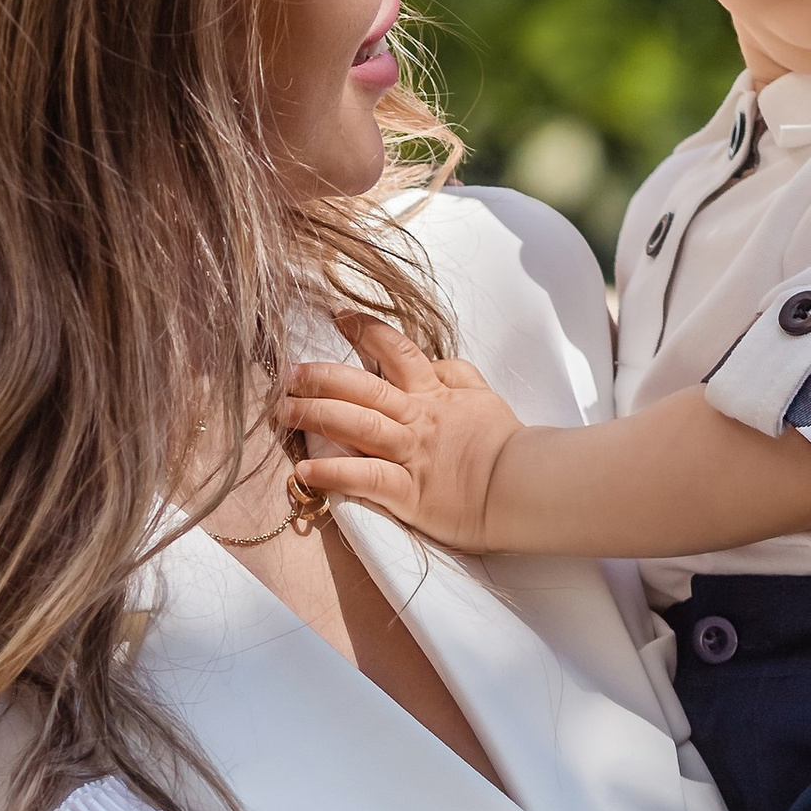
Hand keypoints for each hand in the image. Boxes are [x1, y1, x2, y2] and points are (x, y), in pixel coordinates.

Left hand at [282, 319, 524, 549]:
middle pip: (362, 388)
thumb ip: (454, 375)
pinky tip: (305, 470)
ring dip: (315, 416)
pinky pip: (366, 478)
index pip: (396, 351)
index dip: (364, 330)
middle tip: (289, 374)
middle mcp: (417, 419)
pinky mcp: (410, 493)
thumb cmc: (505, 444)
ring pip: (357, 426)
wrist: (527, 485)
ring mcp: (412, 455)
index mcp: (434, 394)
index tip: (337, 317)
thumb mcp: (483, 397)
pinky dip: (334, 473)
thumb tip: (430, 361)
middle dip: (321, 377)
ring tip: (283, 412)